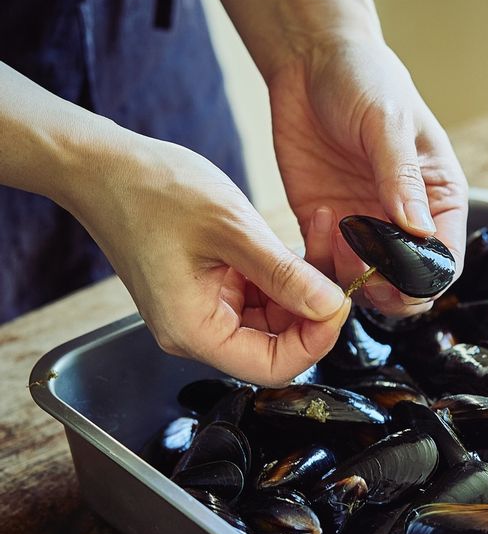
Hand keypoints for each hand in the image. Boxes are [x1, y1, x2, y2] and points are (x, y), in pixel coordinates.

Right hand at [63, 130, 350, 384]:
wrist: (104, 166)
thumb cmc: (150, 192)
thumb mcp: (230, 230)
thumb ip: (284, 274)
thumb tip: (331, 306)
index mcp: (194, 331)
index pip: (272, 367)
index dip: (315, 341)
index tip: (339, 302)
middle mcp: (200, 331)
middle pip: (279, 344)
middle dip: (314, 307)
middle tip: (337, 264)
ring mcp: (208, 311)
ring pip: (277, 317)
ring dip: (305, 283)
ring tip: (320, 235)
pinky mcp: (214, 290)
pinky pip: (263, 294)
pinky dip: (286, 270)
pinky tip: (301, 239)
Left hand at [268, 38, 468, 315]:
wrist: (310, 62)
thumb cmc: (363, 79)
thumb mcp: (387, 121)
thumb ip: (402, 177)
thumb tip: (420, 232)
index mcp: (438, 199)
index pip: (445, 261)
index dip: (426, 279)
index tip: (401, 271)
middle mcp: (405, 222)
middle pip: (409, 286)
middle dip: (390, 289)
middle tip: (366, 265)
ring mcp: (365, 228)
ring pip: (368, 286)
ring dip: (353, 277)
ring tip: (341, 235)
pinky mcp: (327, 228)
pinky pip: (327, 266)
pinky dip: (321, 262)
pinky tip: (319, 221)